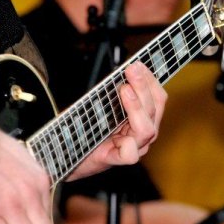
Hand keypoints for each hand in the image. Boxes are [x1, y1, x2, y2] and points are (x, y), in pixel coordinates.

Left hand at [69, 61, 166, 180]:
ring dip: (136, 106)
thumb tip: (124, 69)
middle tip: (132, 69)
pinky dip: (128, 144)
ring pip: (146, 129)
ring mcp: (133, 148)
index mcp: (144, 118)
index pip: (157, 98)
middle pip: (154, 109)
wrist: (66, 153)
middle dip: (143, 86)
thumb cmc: (87, 126)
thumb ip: (115, 91)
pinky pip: (130, 155)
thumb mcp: (104, 103)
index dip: (150, 80)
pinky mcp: (114, 159)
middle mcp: (143, 134)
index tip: (138, 63)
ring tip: (125, 89)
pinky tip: (121, 132)